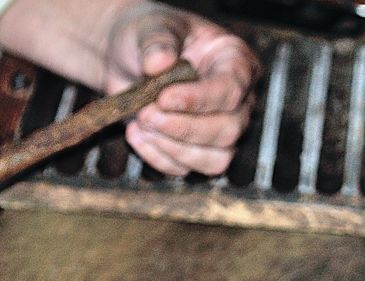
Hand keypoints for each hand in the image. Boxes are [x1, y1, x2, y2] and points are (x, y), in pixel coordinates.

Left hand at [106, 4, 258, 175]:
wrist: (128, 60)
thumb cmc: (149, 38)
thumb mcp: (151, 27)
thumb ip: (156, 41)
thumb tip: (160, 63)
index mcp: (235, 61)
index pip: (230, 89)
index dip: (199, 100)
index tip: (164, 99)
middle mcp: (236, 100)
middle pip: (228, 130)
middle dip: (183, 129)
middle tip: (146, 113)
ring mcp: (220, 130)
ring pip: (214, 159)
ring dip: (172, 148)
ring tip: (141, 123)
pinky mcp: (196, 152)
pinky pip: (185, 169)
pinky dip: (157, 157)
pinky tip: (136, 134)